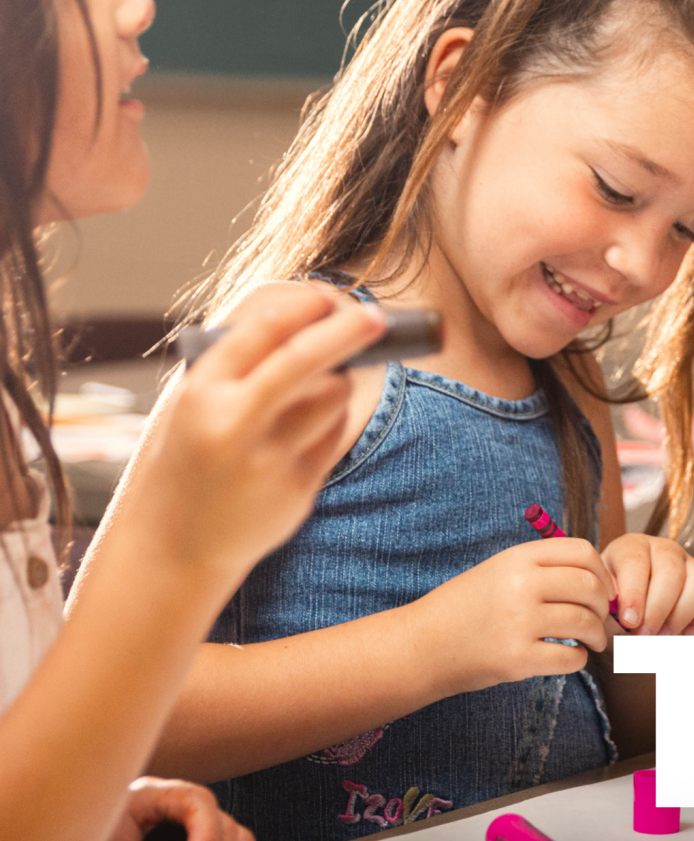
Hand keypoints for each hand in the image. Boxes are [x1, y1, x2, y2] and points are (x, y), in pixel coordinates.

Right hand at [120, 283, 385, 583]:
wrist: (169, 546)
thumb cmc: (188, 453)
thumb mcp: (192, 398)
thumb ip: (243, 356)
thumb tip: (319, 302)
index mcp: (200, 391)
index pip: (263, 327)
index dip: (305, 304)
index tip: (329, 294)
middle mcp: (234, 424)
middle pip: (305, 357)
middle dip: (348, 329)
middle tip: (377, 317)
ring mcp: (268, 460)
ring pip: (333, 395)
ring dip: (338, 381)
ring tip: (318, 387)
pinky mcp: (296, 489)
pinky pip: (336, 434)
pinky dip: (332, 420)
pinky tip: (304, 431)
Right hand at [413, 537, 614, 692]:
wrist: (424, 645)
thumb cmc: (467, 607)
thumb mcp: (501, 570)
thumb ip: (544, 569)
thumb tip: (599, 581)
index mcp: (519, 557)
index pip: (582, 552)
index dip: (602, 572)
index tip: (603, 590)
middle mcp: (521, 585)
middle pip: (589, 587)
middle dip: (603, 606)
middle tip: (602, 620)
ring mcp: (519, 622)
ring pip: (584, 623)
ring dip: (597, 635)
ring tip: (593, 641)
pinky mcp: (517, 659)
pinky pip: (570, 658)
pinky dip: (578, 660)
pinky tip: (570, 657)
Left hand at [602, 532, 693, 636]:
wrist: (622, 635)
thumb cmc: (608, 616)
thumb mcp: (600, 609)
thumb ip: (608, 612)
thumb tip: (624, 618)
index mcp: (631, 548)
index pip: (636, 560)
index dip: (634, 591)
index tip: (628, 621)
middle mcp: (664, 551)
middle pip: (671, 569)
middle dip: (658, 607)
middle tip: (643, 635)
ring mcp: (691, 569)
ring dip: (683, 612)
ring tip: (663, 637)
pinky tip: (688, 636)